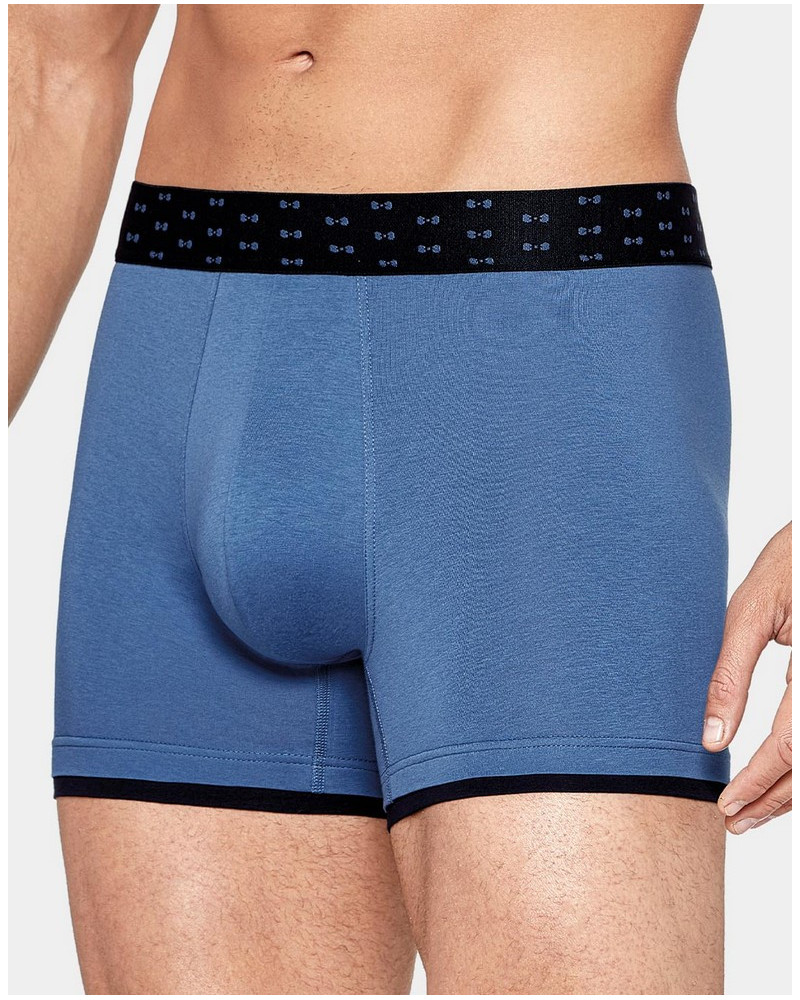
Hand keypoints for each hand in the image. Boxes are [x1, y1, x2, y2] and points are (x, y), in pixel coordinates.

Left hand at [702, 523, 791, 832]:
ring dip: (794, 791)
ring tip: (755, 811)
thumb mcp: (750, 614)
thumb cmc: (789, 562)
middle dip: (775, 801)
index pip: (790, 748)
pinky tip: (783, 775)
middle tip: (735, 822)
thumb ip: (730, 677)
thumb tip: (711, 738)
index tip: (726, 808)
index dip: (757, 785)